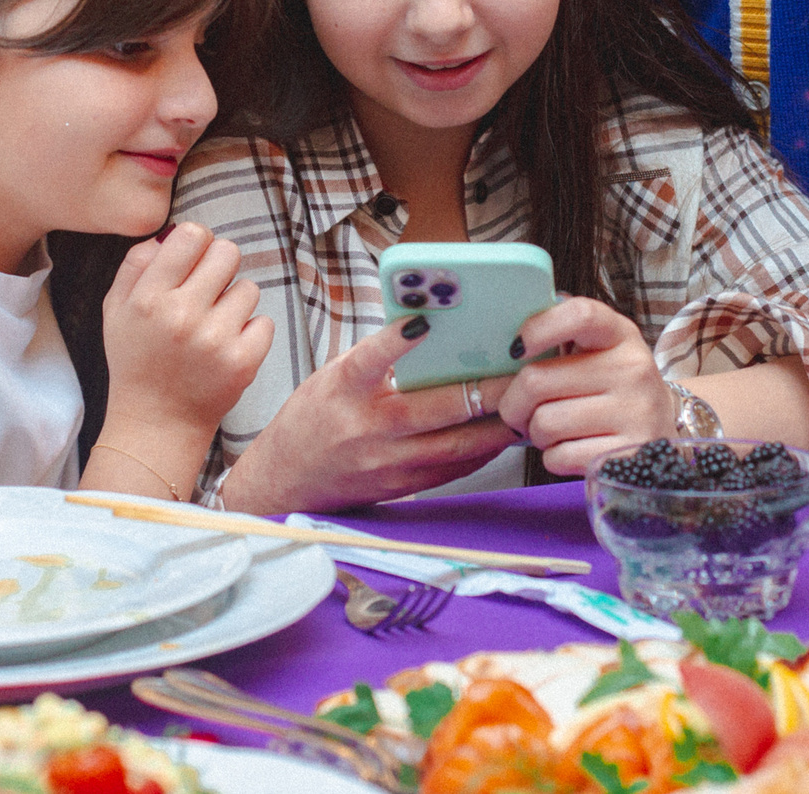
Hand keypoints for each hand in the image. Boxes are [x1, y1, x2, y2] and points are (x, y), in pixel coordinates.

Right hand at [97, 221, 272, 434]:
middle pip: (228, 252)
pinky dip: (250, 332)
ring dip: (234, 303)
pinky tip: (227, 347)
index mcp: (148, 298)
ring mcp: (215, 339)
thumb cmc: (137, 360)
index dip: (196, 243)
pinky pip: (264, 321)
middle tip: (207, 292)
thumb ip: (136, 264)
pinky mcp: (242, 361)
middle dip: (220, 267)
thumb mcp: (115, 309)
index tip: (192, 261)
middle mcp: (181, 315)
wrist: (156, 423)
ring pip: (249, 288)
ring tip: (212, 326)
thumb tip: (171, 233)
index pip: (192, 235)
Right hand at [219, 319, 513, 512]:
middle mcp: (364, 428)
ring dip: (494, 427)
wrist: (284, 481)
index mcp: (343, 390)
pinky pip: (450, 471)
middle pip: (434, 409)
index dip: (397, 340)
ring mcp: (384, 463)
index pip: (369, 359)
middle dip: (484, 391)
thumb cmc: (312, 419)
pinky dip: (479, 453)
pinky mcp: (398, 488)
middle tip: (519, 372)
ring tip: (524, 406)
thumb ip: (377, 359)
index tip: (426, 320)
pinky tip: (499, 437)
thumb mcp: (332, 377)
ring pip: (453, 446)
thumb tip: (431, 331)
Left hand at [494, 297, 677, 476]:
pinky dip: (554, 457)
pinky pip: (559, 457)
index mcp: (620, 335)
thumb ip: (564, 333)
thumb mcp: (602, 349)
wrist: (662, 428)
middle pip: (537, 380)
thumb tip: (514, 338)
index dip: (539, 328)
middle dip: (515, 402)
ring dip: (536, 432)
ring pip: (544, 423)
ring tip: (555, 429)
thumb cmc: (614, 386)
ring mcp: (634, 413)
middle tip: (522, 409)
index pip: (580, 315)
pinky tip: (572, 448)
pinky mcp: (627, 454)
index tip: (517, 349)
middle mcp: (632, 369)